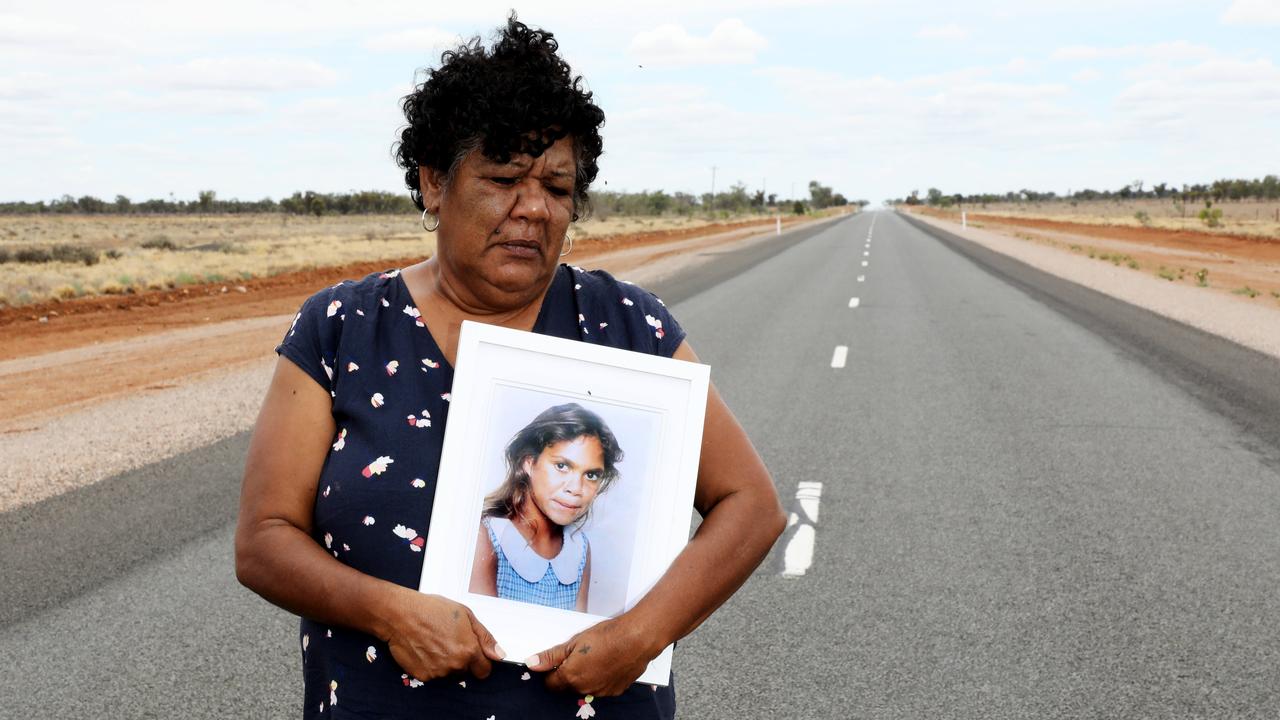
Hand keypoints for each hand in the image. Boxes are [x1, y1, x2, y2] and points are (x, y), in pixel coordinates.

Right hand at [378, 588, 503, 682]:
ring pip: (450, 674)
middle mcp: (455, 665)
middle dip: (462, 661)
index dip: (481, 661)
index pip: (485, 670)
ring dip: (446, 663)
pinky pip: (434, 675)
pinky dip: (431, 665)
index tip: (474, 654)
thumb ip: (484, 637)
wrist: (400, 614)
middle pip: (466, 671)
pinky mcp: (423, 676)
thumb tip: (499, 654)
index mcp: (469, 650)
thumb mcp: (465, 615)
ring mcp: (438, 673)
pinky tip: (425, 649)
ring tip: (435, 642)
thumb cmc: (431, 610)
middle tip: (449, 642)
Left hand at [525, 616, 658, 696]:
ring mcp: (600, 692)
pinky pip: (601, 688)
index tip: (557, 662)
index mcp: (570, 677)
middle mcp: (584, 689)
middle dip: (569, 674)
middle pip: (567, 686)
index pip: (550, 684)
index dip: (551, 672)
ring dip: (585, 677)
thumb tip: (531, 663)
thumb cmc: (606, 636)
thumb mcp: (574, 642)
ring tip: (596, 657)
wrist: (637, 638)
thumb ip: (551, 656)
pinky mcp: (615, 691)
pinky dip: (601, 679)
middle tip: (578, 655)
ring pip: (585, 687)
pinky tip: (607, 663)